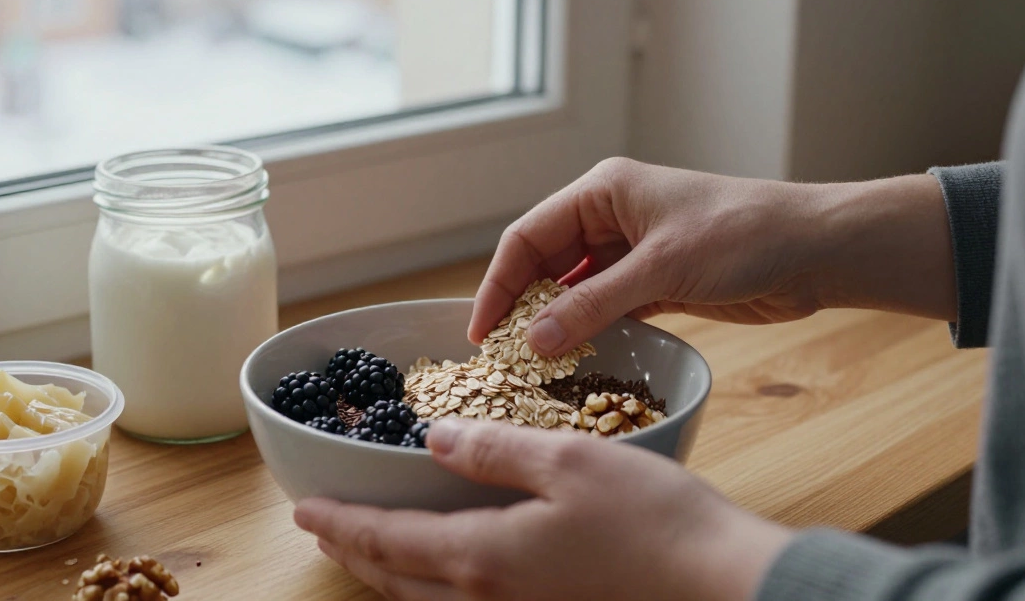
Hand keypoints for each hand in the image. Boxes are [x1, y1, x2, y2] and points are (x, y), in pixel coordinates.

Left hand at [294, 419, 791, 600]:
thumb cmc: (652, 519)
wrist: (721, 583)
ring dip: (388, 574)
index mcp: (484, 555)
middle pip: (397, 580)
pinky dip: (431, 585)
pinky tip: (445, 567)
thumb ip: (494, 449)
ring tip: (370, 549)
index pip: (388, 540)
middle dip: (355, 554)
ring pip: (427, 600)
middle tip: (325, 531)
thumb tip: (436, 440)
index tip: (303, 511)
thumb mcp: (568, 460)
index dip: (341, 525)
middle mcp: (491, 596)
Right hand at [470, 158, 955, 355]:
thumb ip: (595, 304)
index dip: (498, 283)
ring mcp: (633, 250)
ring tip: (532, 364)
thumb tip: (533, 340)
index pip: (528, 237)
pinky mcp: (656, 282)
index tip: (480, 332)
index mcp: (603, 192)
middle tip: (501, 355)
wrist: (817, 250)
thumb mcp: (662, 268)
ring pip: (574, 289)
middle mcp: (611, 216)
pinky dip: (590, 329)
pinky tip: (575, 358)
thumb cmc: (743, 235)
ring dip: (555, 322)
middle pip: (545, 263)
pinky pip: (606, 307)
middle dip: (522, 305)